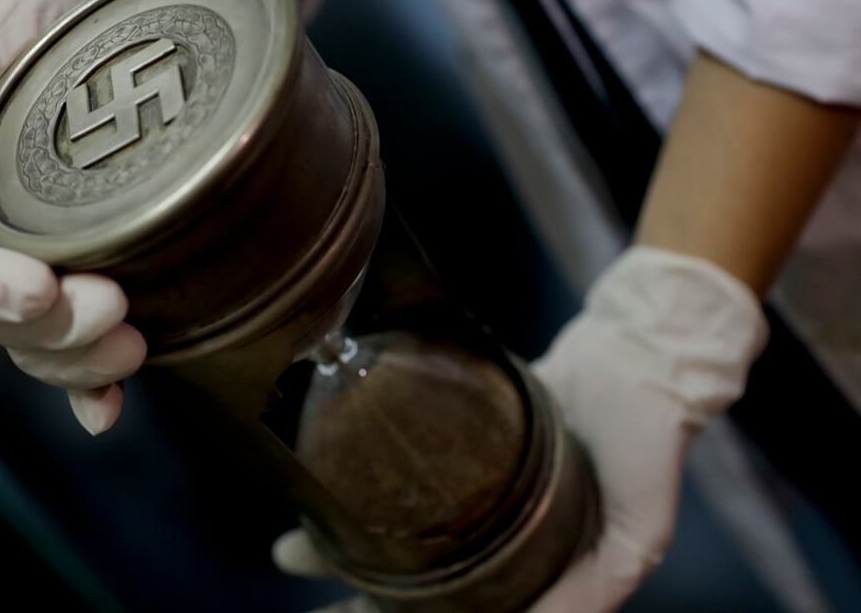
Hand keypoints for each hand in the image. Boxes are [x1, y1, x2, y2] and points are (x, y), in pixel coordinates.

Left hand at [272, 247, 767, 611]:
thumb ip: (588, 594)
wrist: (645, 353)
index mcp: (534, 563)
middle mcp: (500, 531)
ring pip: (404, 523)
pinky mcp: (467, 437)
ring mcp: (479, 484)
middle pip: (417, 576)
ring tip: (291, 548)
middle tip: (301, 577)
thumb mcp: (637, 536)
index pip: (459, 609)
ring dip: (349, 537)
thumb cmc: (650, 447)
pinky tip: (332, 477)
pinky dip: (373, 475)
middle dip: (359, 590)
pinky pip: (412, 465)